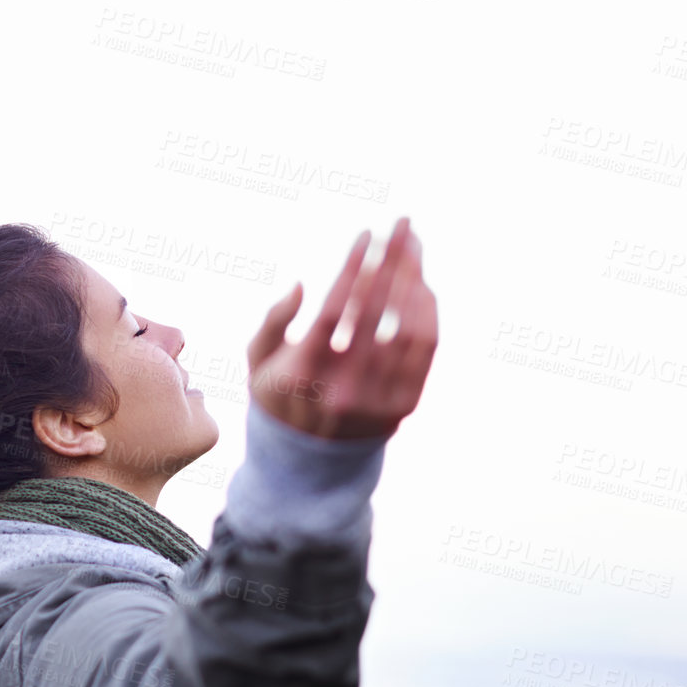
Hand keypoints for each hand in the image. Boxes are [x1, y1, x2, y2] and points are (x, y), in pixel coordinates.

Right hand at [245, 216, 436, 439]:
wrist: (310, 463)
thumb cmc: (281, 394)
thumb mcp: (259, 362)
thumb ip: (273, 322)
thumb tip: (301, 285)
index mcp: (303, 372)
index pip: (336, 308)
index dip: (355, 268)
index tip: (367, 234)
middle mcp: (342, 386)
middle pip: (376, 309)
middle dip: (392, 259)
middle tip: (402, 224)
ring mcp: (376, 398)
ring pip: (406, 327)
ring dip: (414, 280)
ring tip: (413, 248)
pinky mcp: (403, 406)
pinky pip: (424, 351)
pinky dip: (427, 313)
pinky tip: (422, 285)